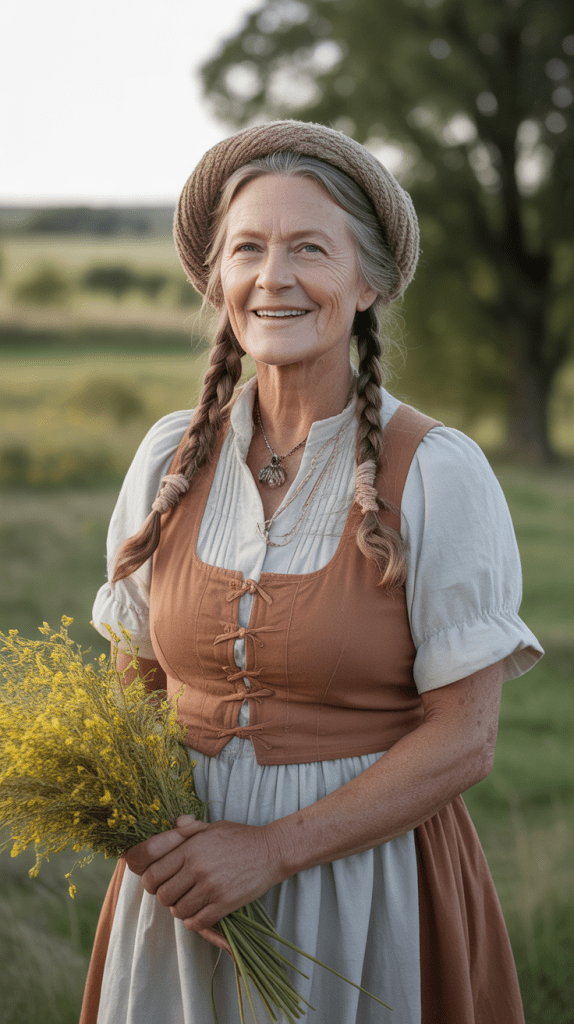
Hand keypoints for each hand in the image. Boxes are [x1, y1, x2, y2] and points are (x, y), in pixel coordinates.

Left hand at [125, 815, 285, 946]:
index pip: (153, 872)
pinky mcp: (225, 903)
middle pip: (162, 894)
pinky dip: (194, 921)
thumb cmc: (240, 837)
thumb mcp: (212, 827)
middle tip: (175, 892)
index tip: (158, 882)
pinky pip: (197, 922)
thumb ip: (188, 828)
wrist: (271, 850)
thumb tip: (174, 822)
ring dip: (180, 909)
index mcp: (190, 848)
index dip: (151, 881)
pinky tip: (200, 913)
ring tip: (189, 901)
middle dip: (165, 896)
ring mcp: (210, 887)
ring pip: (178, 910)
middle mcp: (196, 868)